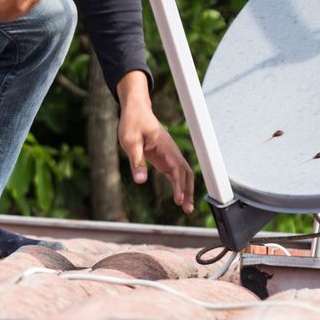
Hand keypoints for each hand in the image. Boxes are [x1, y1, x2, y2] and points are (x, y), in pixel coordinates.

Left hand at [116, 72, 195, 213]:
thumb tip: (140, 181)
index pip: (177, 168)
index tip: (178, 199)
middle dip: (188, 191)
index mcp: (165, 146)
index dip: (179, 185)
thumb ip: (136, 161)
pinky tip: (179, 197)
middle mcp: (171, 151)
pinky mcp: (164, 158)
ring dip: (186, 190)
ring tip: (186, 208)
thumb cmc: (132, 123)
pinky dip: (178, 186)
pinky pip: (175, 173)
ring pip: (183, 174)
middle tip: (187, 209)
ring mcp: (169, 155)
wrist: (135, 110)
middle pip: (186, 173)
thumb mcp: (130, 142)